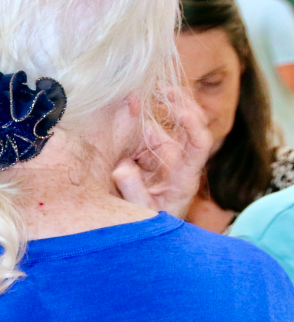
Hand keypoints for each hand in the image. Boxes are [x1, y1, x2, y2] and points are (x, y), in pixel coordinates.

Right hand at [112, 90, 212, 218]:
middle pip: (191, 127)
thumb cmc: (150, 223)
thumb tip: (122, 167)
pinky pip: (151, 135)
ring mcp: (168, 158)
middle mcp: (181, 163)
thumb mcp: (142, 211)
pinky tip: (134, 108)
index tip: (180, 111)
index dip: (193, 125)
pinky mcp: (153, 158)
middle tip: (164, 87)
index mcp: (185, 176)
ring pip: (170, 128)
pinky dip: (144, 121)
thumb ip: (133, 190)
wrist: (150, 234)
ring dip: (161, 109)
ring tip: (148, 91)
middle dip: (181, 104)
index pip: (199, 144)